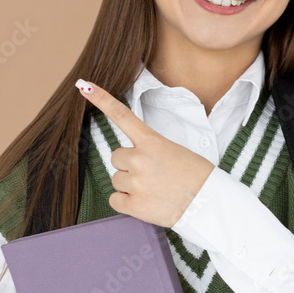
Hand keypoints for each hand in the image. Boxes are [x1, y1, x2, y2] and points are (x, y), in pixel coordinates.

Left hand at [76, 78, 215, 227]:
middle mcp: (140, 159)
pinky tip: (146, 202)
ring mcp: (136, 183)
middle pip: (116, 158)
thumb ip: (150, 150)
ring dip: (130, 186)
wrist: (208, 203)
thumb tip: (131, 161)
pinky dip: (126, 203)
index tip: (84, 86)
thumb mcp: (175, 151)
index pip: (122, 116)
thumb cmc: (196, 176)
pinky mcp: (134, 205)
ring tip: (154, 190)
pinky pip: (115, 200)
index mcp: (152, 142)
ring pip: (116, 180)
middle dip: (129, 166)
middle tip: (152, 175)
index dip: (102, 100)